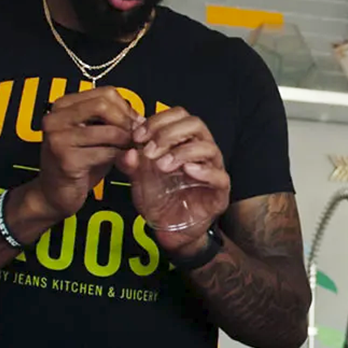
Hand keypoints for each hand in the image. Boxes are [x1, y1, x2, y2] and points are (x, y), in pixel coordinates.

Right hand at [35, 87, 140, 219]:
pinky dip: (120, 157)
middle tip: (137, 136)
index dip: (126, 108)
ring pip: (108, 131)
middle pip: (104, 106)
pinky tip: (124, 161)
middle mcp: (55, 118)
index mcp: (62, 106)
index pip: (104, 93)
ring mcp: (58, 138)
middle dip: (126, 122)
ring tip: (132, 149)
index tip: (136, 123)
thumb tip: (140, 117)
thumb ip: (112, 121)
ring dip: (126, 141)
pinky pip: (106, 153)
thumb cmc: (78, 163)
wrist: (55, 193)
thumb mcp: (94, 135)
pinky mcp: (67, 160)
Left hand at [117, 107, 230, 255]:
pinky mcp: (220, 192)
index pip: (178, 115)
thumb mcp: (138, 180)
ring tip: (162, 166)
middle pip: (195, 125)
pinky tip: (187, 172)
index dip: (158, 120)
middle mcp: (201, 151)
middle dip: (169, 133)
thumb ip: (131, 164)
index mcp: (183, 141)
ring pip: (207, 147)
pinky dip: (203, 171)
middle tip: (150, 150)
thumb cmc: (160, 200)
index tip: (137, 135)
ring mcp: (213, 170)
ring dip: (182, 152)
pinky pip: (219, 176)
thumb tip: (127, 150)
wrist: (169, 231)